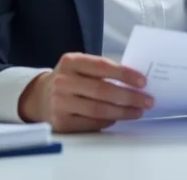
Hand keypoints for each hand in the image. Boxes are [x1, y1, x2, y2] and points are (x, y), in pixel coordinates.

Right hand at [18, 52, 153, 132]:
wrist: (39, 97)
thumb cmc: (69, 79)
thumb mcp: (79, 66)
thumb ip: (101, 70)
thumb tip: (134, 82)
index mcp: (70, 62)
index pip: (102, 66)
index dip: (124, 74)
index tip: (143, 81)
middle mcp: (63, 81)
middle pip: (103, 90)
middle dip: (129, 97)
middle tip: (147, 100)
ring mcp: (60, 102)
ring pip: (99, 109)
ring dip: (123, 112)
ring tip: (137, 111)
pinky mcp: (61, 122)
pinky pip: (91, 123)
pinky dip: (108, 121)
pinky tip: (118, 118)